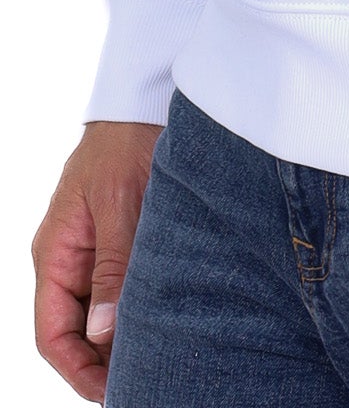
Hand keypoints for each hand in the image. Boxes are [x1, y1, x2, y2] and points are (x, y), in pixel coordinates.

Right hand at [32, 119, 161, 401]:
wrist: (144, 101)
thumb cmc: (126, 144)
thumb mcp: (120, 203)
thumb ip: (112, 266)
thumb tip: (101, 332)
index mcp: (54, 253)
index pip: (51, 335)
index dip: (77, 371)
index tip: (113, 393)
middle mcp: (67, 259)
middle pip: (74, 332)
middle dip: (103, 363)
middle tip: (145, 384)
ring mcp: (91, 252)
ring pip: (98, 314)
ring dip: (121, 338)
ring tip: (160, 360)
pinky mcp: (117, 242)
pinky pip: (118, 289)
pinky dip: (134, 311)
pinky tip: (165, 322)